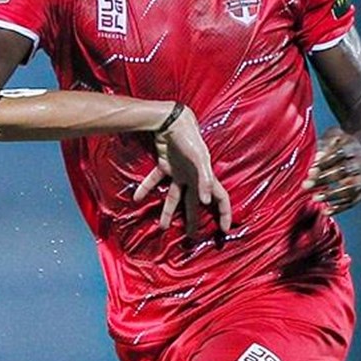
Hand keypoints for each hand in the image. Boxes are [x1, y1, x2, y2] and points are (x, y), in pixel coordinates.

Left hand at [134, 105, 231, 236]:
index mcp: (206, 177)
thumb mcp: (201, 160)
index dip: (224, 214)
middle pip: (195, 204)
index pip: (221, 199)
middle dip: (194, 221)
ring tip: (161, 227)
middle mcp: (194, 178)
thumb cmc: (191, 139)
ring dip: (167, 212)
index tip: (224, 230)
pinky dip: (145, 188)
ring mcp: (179, 173)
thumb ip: (205, 180)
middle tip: (190, 238)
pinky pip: (155, 181)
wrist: (172, 122)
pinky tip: (137, 198)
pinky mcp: (164, 166)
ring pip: (174, 197)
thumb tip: (206, 201)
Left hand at [303, 126, 360, 214]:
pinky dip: (341, 207)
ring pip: (352, 189)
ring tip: (315, 198)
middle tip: (306, 185)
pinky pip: (355, 200)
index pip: (339, 155)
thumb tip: (316, 157)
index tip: (310, 170)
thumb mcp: (333, 137)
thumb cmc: (342, 144)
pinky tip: (326, 211)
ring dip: (333, 195)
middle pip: (345, 172)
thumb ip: (324, 145)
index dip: (325, 163)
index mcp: (353, 147)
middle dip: (324, 179)